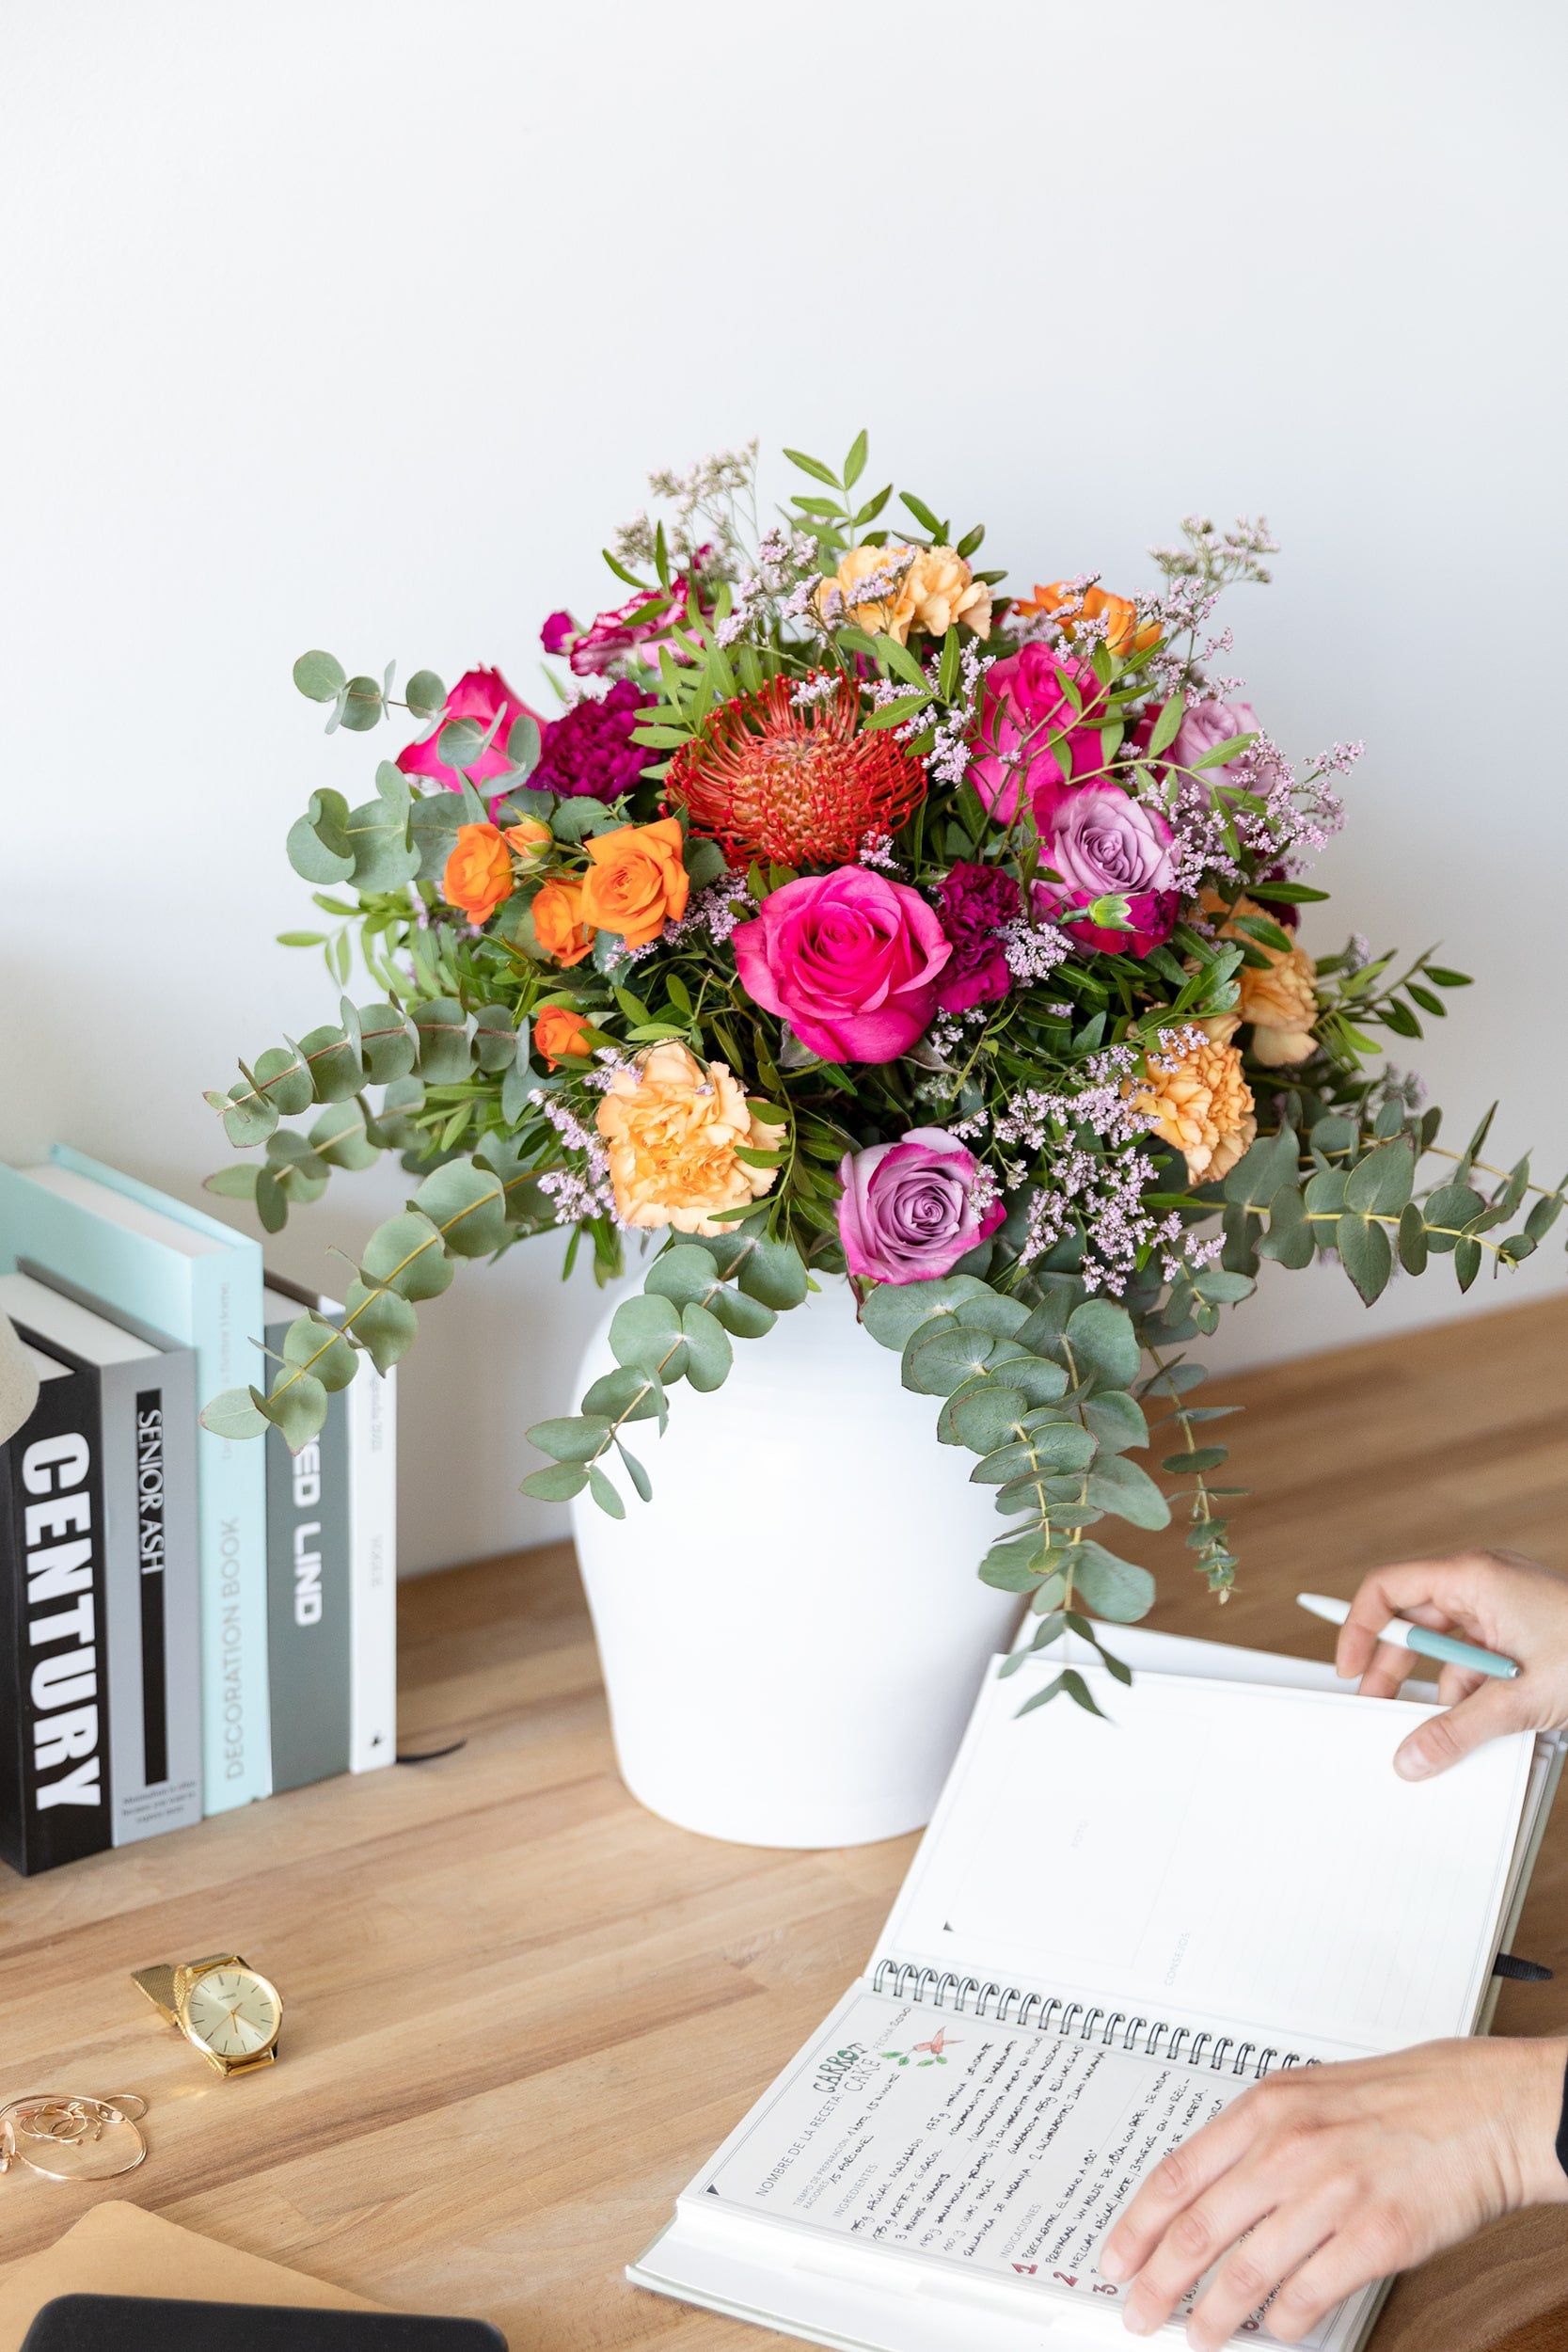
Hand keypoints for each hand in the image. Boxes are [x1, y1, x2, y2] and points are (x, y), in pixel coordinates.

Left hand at [1099, 2037, 1567, 2345]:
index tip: (1115, 2259)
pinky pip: (1307, 2293)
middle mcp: (1288, 2149)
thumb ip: (1252, 2140)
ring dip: (1214, 2315)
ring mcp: (1331, 2194)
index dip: (1136, 2225)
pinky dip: (1282, 2321)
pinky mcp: (1375, 2237)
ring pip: (1246, 2271)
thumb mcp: (1305, 2096)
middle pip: (1198, 2230)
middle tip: (1140, 2312)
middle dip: (1159, 2282)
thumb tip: (1201, 2196)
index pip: (1176, 2175)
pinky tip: (1275, 2327)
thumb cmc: (1396, 2101)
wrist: (1479, 2108)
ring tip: (1199, 2334)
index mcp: (1264, 2110)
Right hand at [1336, 1548, 1567, 1779]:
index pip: (1387, 1589)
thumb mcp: (1520, 1698)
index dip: (1359, 1627)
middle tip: (1381, 1709)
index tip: (1348, 1668)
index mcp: (1472, 1577)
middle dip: (1396, 1669)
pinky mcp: (1522, 1630)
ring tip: (1446, 1726)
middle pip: (1413, 1622)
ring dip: (1444, 1687)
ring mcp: (1504, 1606)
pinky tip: (1485, 1721)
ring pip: (1448, 1647)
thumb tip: (1413, 1757)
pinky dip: (1475, 1690)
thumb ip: (1458, 1730)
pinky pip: (1479, 1658)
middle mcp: (1482, 1584)